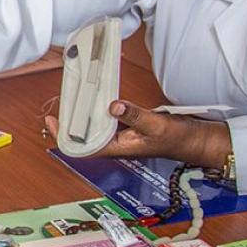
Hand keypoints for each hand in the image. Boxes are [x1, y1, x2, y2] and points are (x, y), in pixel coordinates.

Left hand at [44, 99, 231, 167]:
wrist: (194, 140)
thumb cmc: (176, 139)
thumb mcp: (156, 125)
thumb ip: (134, 115)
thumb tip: (112, 106)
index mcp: (117, 148)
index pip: (82, 147)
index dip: (64, 136)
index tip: (51, 122)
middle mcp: (115, 143)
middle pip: (83, 136)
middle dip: (68, 123)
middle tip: (58, 105)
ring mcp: (120, 135)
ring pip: (93, 127)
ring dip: (82, 116)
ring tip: (70, 99)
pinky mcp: (126, 127)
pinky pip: (106, 120)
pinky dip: (97, 110)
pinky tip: (94, 99)